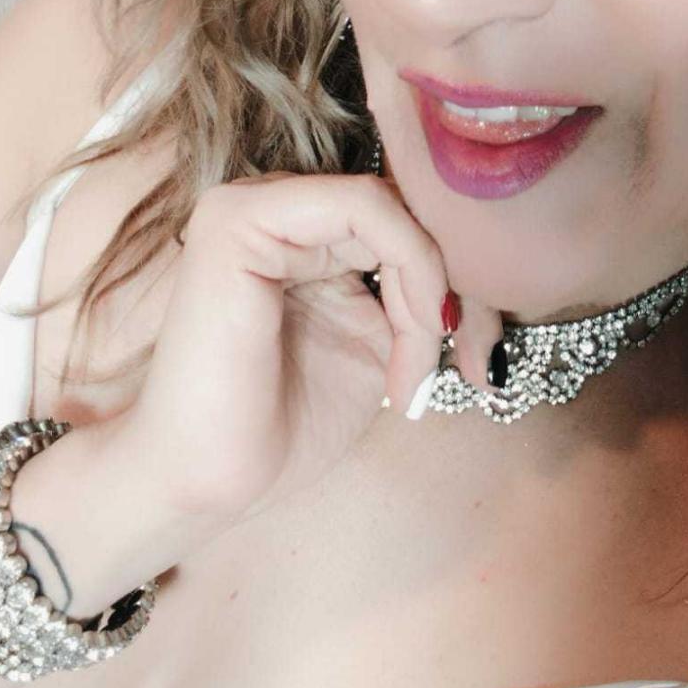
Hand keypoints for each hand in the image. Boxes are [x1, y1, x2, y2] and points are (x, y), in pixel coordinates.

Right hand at [110, 171, 503, 528]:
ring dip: (428, 285)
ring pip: (391, 205)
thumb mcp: (379, 349)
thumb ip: (415, 300)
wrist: (207, 483)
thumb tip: (480, 278)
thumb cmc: (281, 427)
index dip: (455, 277)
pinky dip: (410, 266)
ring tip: (416, 364)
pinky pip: (364, 206)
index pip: (402, 218)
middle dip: (456, 282)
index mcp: (302, 235)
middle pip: (404, 207)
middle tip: (472, 356)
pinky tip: (409, 334)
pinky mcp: (241, 219)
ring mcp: (252, 204)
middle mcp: (276, 207)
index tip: (479, 354)